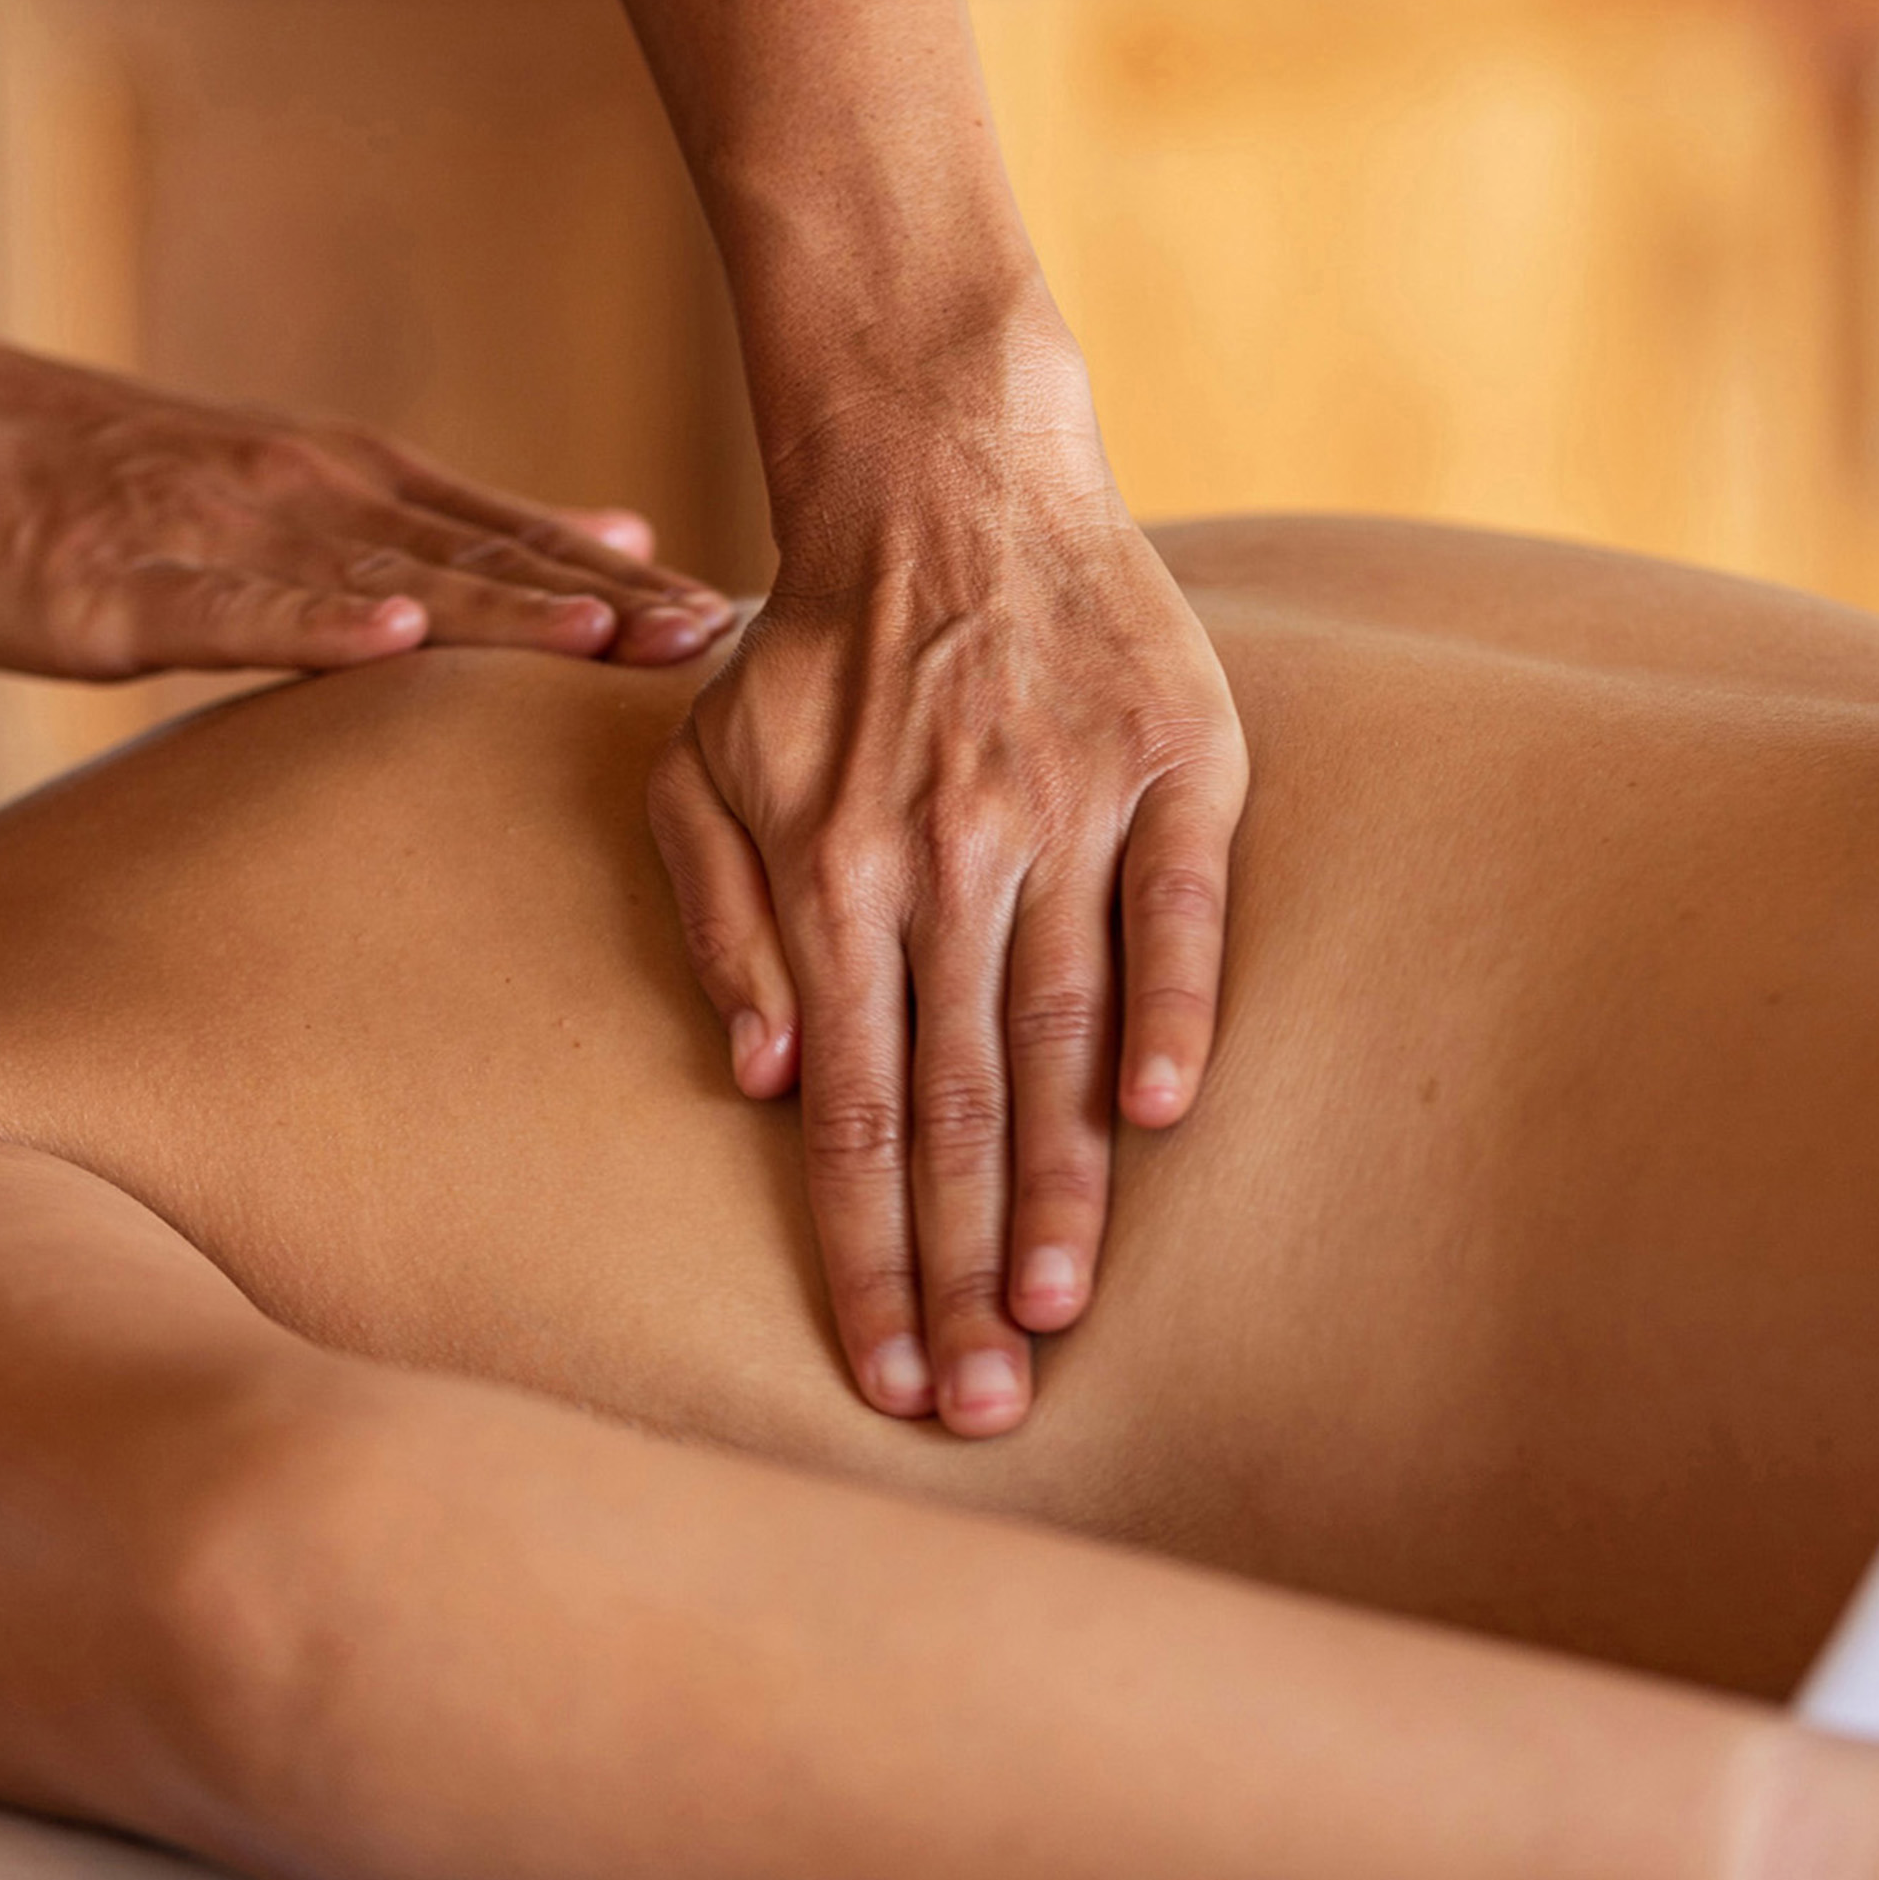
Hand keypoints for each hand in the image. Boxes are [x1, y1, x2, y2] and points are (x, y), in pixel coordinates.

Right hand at [0, 321, 730, 678]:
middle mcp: (320, 498)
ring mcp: (226, 536)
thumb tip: (622, 545)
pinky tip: (389, 643)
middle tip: (730, 646)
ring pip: (386, 579)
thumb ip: (459, 529)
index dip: (641, 588)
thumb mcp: (311, 497)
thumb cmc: (118, 489)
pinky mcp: (128, 583)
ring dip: (502, 610)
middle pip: (489, 560)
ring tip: (612, 642)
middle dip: (612, 606)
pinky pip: (233, 609)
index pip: (531, 543)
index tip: (757, 627)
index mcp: (368, 488)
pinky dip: (315, 624)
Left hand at [644, 331, 1246, 1439]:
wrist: (948, 472)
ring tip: (1058, 1310)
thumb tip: (756, 1078)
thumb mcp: (704, 762)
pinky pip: (1174, 906)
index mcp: (827, 871)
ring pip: (1058, 1027)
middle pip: (951, 1102)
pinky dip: (1170, 1006)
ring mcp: (1061, 805)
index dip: (863, 1254)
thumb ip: (716, 917)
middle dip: (960, 1269)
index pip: (843, 1110)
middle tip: (981, 1407)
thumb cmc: (815, 641)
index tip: (885, 1378)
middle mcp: (939, 853)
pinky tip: (1162, 1116)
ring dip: (1060, 1182)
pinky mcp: (1169, 757)